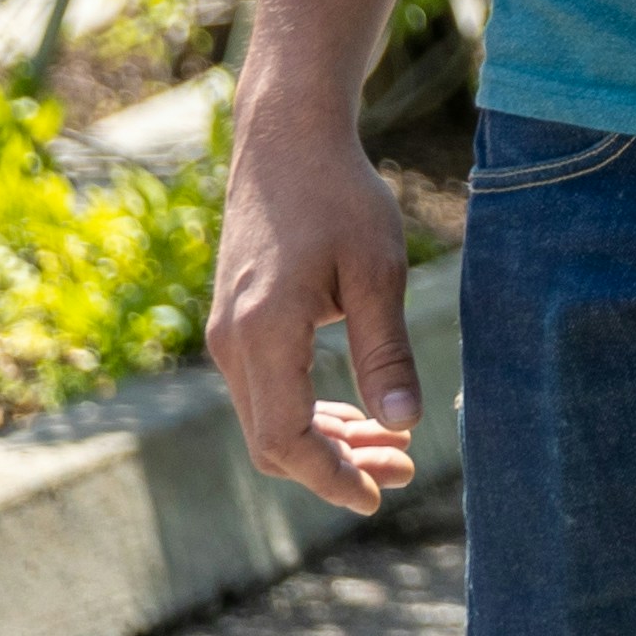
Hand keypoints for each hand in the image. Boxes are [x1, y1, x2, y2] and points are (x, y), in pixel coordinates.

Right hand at [210, 109, 422, 511]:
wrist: (287, 140)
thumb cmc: (339, 196)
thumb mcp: (377, 270)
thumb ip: (386, 352)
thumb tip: (406, 425)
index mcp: (263, 334)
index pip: (284, 439)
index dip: (330, 477)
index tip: (379, 495)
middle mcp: (232, 344)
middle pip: (274, 441)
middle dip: (338, 466)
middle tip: (406, 471)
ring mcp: (229, 335)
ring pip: (270, 419)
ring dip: (328, 442)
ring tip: (396, 449)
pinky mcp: (239, 325)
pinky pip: (269, 391)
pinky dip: (311, 412)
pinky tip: (358, 416)